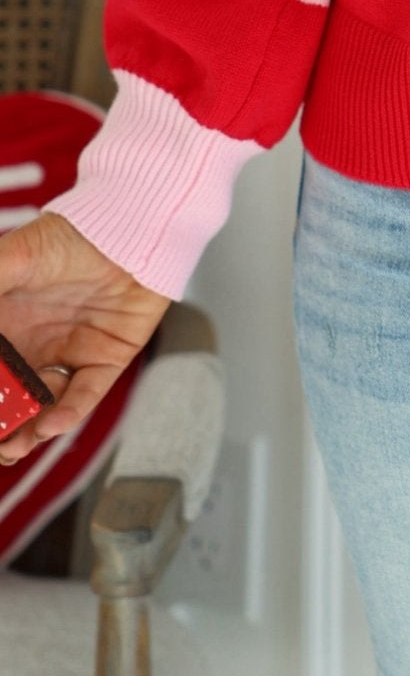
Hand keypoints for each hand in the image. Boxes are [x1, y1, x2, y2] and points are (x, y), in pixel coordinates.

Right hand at [0, 212, 171, 465]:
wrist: (131, 227)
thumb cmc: (70, 233)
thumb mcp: (12, 259)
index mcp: (6, 321)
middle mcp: (35, 342)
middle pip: (10, 393)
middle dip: (0, 422)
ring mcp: (70, 351)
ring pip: (43, 402)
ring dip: (28, 429)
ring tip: (13, 448)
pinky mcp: (107, 357)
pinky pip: (85, 392)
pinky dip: (68, 411)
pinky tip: (51, 423)